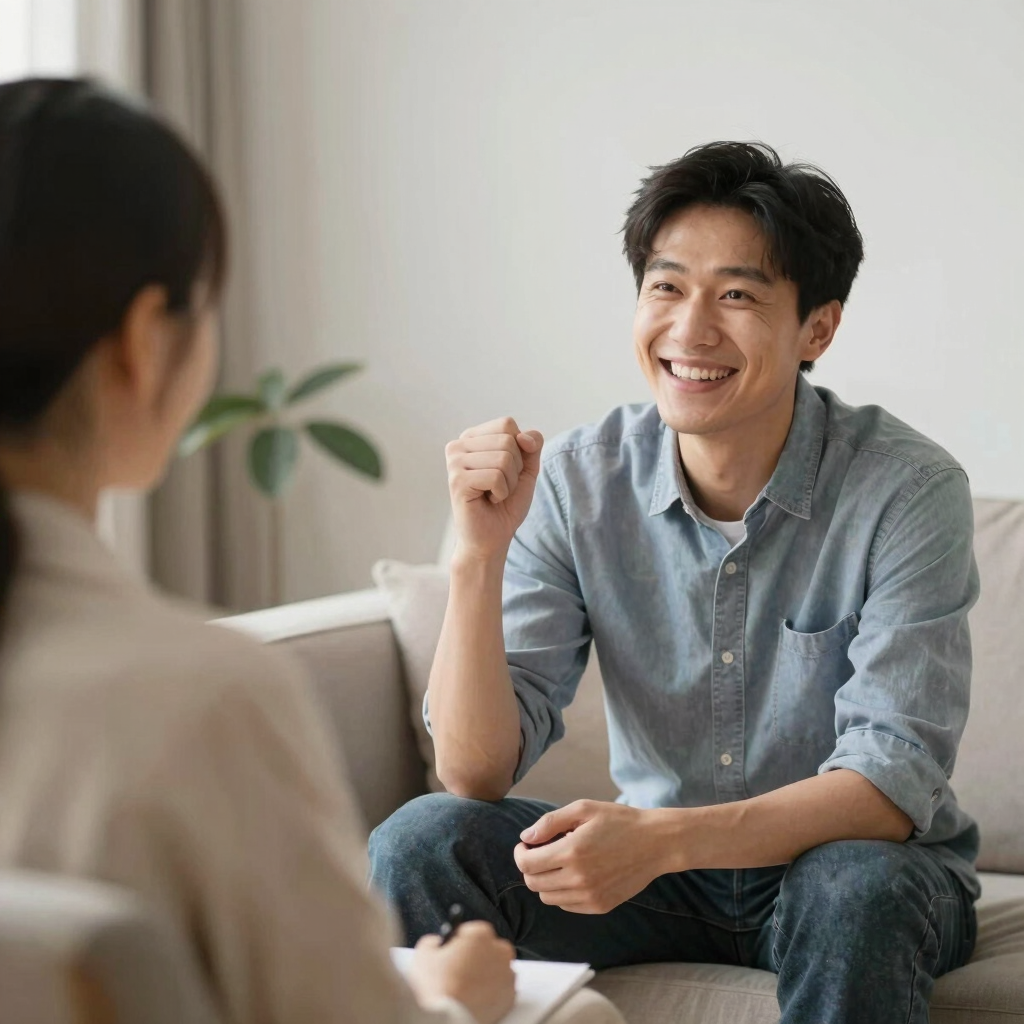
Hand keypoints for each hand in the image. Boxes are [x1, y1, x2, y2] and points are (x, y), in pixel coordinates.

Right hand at [407, 921, 515, 1023]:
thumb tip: (438, 943)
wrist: (446, 1021)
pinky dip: (491, 992)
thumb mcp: (424, 953)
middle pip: (489, 948)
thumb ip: (435, 941)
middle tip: (459, 971)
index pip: (473, 931)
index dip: (461, 942)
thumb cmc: (436, 987)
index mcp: (481, 934)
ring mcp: (507, 975)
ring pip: (497, 969)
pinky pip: (501, 989)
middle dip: (477, 957)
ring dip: (485, 974)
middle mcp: (500, 951)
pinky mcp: (510, 998)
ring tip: (465, 988)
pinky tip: (474, 998)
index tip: (454, 952)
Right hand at [445, 417, 543, 560]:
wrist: (492, 538)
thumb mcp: (527, 469)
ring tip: (493, 494)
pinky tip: (488, 500)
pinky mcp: (457, 480)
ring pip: (504, 458)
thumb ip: (532, 445)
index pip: (507, 424)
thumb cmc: (506, 504)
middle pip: (507, 440)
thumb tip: (523, 437)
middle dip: (515, 469)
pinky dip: (501, 493)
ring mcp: (454, 462)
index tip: (506, 471)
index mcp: (472, 437)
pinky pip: (496, 476)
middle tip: (499, 486)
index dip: (519, 450)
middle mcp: (458, 445)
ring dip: (508, 483)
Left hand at [513, 801, 669, 914]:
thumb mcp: (584, 809)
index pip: (527, 864)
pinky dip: (562, 891)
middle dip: (530, 866)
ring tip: (558, 862)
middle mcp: (578, 879)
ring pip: (547, 897)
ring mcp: (589, 896)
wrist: (656, 843)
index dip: (521, 853)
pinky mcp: (600, 906)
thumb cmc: (619, 821)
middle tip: (540, 852)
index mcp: (572, 852)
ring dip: (545, 880)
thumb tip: (526, 838)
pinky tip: (573, 873)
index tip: (527, 845)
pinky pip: (566, 905)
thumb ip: (550, 823)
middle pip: (533, 883)